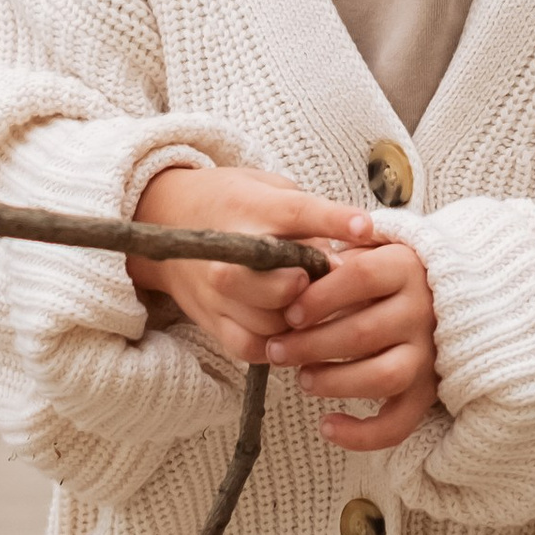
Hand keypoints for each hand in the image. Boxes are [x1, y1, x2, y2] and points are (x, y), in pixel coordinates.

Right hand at [127, 162, 376, 373]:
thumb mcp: (271, 188)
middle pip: (273, 282)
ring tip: (314, 308)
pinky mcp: (212, 320)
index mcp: (249, 208)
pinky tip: (293, 330)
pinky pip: (252, 346)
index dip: (332, 221)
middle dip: (306, 287)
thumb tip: (349, 250)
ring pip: (269, 321)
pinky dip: (280, 346)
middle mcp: (227, 251)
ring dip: (300, 320)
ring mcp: (215, 291)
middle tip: (321, 282)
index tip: (364, 228)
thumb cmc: (236, 201)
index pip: (296, 214)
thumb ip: (308, 216)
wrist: (170, 217)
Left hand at [267, 226, 438, 450]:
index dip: (320, 297)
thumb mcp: (364, 252)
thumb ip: (333, 263)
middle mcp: (422, 311)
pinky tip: (326, 426)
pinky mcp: (427, 392)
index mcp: (405, 267)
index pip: (361, 277)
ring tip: (302, 380)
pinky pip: (399, 423)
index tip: (289, 314)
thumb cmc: (382, 274)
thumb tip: (291, 283)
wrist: (439, 297)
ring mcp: (428, 354)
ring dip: (334, 383)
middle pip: (364, 332)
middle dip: (311, 346)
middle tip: (277, 351)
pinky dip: (361, 435)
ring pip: (383, 377)